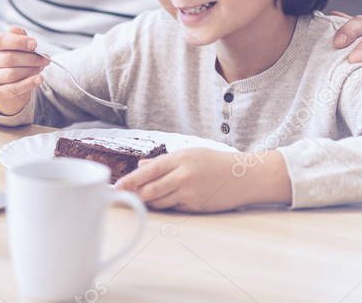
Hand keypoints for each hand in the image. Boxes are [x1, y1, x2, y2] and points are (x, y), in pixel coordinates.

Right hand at [0, 26, 50, 115]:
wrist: (7, 82)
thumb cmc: (12, 58)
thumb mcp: (15, 45)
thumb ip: (19, 37)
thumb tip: (25, 36)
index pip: (0, 40)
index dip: (18, 41)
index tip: (35, 44)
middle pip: (8, 59)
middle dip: (30, 58)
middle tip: (44, 58)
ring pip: (12, 74)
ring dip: (31, 70)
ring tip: (41, 67)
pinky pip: (14, 88)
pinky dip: (29, 83)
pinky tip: (39, 79)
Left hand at [114, 148, 290, 212]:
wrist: (245, 176)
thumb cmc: (216, 162)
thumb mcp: (190, 154)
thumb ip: (164, 162)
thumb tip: (141, 165)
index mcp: (180, 158)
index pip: (149, 170)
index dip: (130, 180)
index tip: (117, 186)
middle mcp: (183, 175)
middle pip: (150, 189)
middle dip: (134, 195)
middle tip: (122, 197)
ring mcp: (190, 192)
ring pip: (159, 201)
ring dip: (148, 202)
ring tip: (140, 199)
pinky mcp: (196, 206)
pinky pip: (174, 208)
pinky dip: (166, 206)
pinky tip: (164, 202)